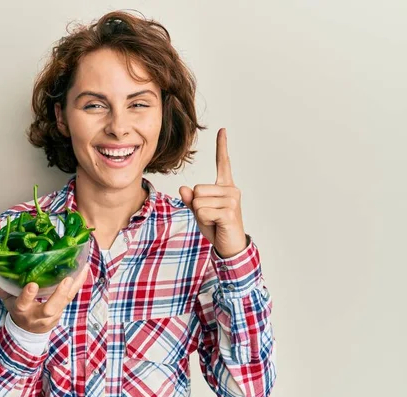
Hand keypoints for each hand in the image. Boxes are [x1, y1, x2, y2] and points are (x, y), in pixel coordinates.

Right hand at [0, 258, 89, 333]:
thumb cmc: (18, 310)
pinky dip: (79, 281)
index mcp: (22, 310)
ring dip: (73, 286)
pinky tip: (84, 267)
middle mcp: (39, 313)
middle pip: (50, 307)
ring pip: (65, 301)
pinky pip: (73, 295)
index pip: (23, 304)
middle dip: (58, 295)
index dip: (28, 296)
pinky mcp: (63, 307)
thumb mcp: (5, 298)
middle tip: (66, 280)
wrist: (30, 331)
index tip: (32, 285)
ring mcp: (53, 312)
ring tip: (80, 268)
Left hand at [179, 128, 246, 258]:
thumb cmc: (216, 226)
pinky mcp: (229, 212)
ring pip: (198, 200)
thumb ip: (191, 199)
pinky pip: (202, 211)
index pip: (223, 163)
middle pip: (197, 189)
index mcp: (225, 186)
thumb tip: (183, 188)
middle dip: (196, 204)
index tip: (222, 130)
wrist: (230, 246)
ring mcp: (232, 200)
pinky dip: (204, 220)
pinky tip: (217, 225)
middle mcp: (231, 190)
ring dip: (200, 214)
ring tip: (214, 220)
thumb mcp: (199, 211)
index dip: (222, 146)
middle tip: (210, 216)